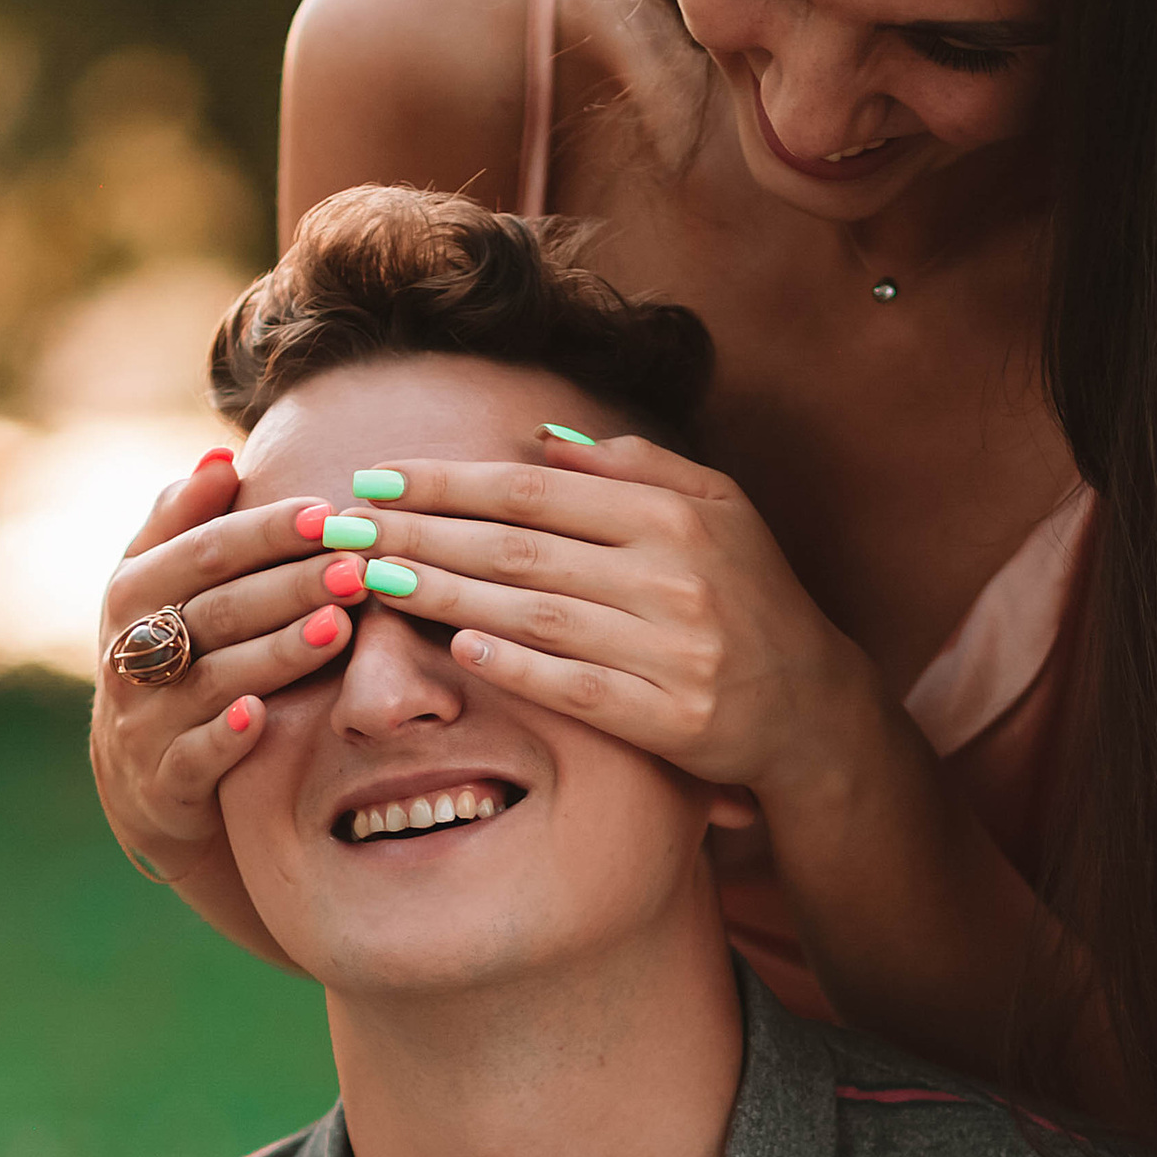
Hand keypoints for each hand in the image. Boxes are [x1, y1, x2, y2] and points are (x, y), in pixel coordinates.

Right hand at [90, 452, 355, 882]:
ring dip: (276, 651)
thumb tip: (222, 456)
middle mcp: (129, 650)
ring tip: (339, 625)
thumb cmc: (173, 654)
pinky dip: (225, 736)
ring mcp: (144, 718)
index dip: (264, 530)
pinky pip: (193, 757)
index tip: (328, 511)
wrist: (140, 773)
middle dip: (287, 585)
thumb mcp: (162, 586)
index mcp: (133, 590)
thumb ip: (187, 522)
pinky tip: (265, 713)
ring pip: (210, 679)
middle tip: (355, 566)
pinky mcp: (163, 780)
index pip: (201, 550)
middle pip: (214, 610)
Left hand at [305, 431, 869, 800]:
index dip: (448, 484)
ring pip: (533, 614)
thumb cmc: (749, 594)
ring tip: (371, 580)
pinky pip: (575, 688)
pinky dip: (513, 665)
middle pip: (519, 549)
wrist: (811, 705)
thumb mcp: (715, 508)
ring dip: (443, 595)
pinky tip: (453, 647)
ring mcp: (673, 649)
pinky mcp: (671, 718)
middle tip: (345, 528)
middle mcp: (673, 576)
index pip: (534, 492)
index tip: (377, 478)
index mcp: (673, 515)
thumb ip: (631, 466)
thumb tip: (536, 438)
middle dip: (420, 535)